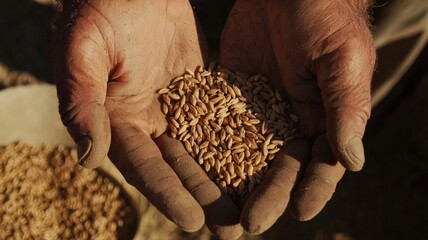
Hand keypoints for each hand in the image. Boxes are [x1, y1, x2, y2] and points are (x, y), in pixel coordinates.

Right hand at [53, 0, 241, 237]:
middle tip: (230, 228)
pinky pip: (221, 119)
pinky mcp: (201, 90)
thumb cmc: (99, 9)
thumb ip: (82, 103)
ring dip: (226, 179)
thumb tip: (89, 158)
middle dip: (204, 198)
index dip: (166, 193)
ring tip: (250, 208)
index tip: (191, 221)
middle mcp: (147, 121)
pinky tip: (262, 162)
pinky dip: (239, 140)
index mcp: (117, 120)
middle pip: (178, 167)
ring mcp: (177, 107)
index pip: (144, 165)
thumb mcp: (83, 51)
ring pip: (204, 150)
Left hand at [220, 0, 375, 233]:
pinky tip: (191, 170)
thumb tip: (353, 162)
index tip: (297, 213)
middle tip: (246, 225)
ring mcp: (257, 114)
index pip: (319, 165)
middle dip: (265, 198)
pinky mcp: (229, 99)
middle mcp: (289, 124)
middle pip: (277, 170)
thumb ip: (345, 109)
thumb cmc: (324, 19)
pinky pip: (216, 128)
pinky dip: (205, 150)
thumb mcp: (341, 61)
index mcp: (323, 120)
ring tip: (215, 215)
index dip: (311, 190)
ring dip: (231, 186)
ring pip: (244, 157)